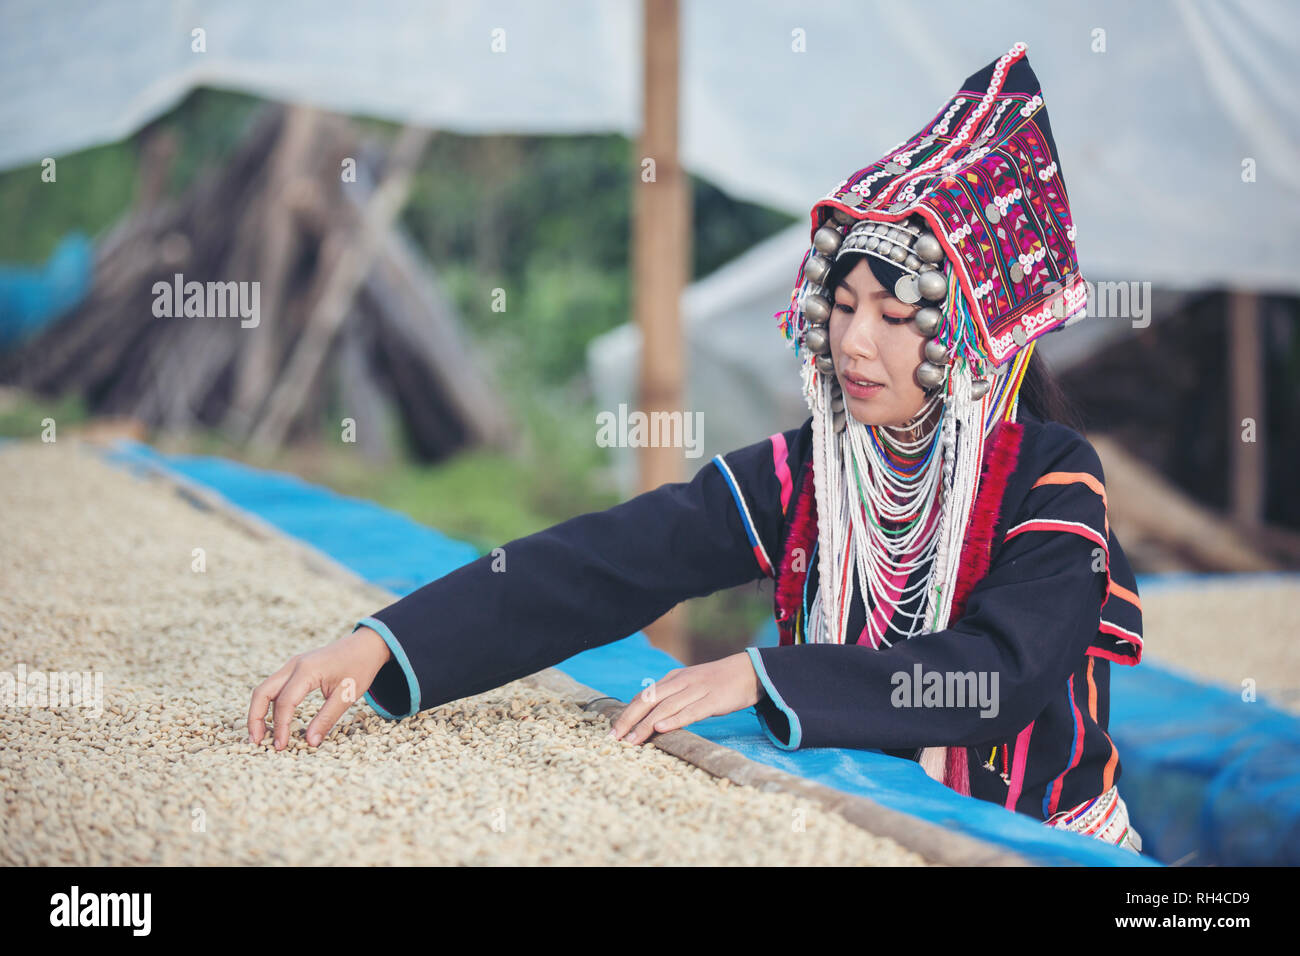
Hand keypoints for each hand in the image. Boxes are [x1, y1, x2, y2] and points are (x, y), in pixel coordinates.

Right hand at [247, 626, 392, 749]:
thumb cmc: (360, 666)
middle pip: (262, 692)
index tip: (281, 746)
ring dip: (259, 711)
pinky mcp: (295, 668)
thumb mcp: (347, 695)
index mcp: (307, 670)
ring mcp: (292, 665)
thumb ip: (327, 718)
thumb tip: (310, 742)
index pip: (285, 703)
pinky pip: (275, 686)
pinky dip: (269, 704)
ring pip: (265, 689)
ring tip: (260, 735)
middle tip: (257, 742)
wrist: (366, 644)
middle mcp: (294, 665)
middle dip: (255, 718)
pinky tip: (273, 720)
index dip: (280, 727)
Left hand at [608, 652, 761, 744]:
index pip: (643, 696)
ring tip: (632, 741)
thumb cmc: (717, 684)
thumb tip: (651, 719)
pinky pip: (690, 711)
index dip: (626, 714)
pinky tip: (661, 728)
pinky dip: (674, 720)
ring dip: (646, 725)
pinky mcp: (713, 700)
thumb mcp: (690, 686)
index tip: (612, 732)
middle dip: (629, 720)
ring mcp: (697, 690)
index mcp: (673, 679)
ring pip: (666, 707)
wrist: (749, 672)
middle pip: (649, 701)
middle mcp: (681, 682)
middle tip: (614, 739)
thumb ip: (673, 698)